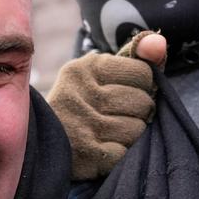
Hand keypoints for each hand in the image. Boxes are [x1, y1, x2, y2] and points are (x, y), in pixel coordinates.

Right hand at [47, 45, 161, 181]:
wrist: (39, 145)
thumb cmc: (80, 104)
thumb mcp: (99, 74)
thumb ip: (134, 57)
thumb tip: (160, 43)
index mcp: (84, 68)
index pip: (143, 73)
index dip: (142, 86)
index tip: (124, 92)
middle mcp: (80, 94)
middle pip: (143, 102)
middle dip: (138, 112)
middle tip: (117, 115)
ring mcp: (81, 125)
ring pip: (137, 129)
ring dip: (130, 134)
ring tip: (109, 132)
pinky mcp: (86, 154)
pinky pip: (124, 152)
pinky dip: (119, 153)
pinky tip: (102, 148)